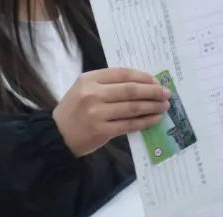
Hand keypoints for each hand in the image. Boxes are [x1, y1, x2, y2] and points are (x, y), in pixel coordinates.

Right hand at [53, 68, 170, 156]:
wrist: (56, 135)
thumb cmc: (73, 111)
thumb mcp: (83, 89)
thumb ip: (106, 84)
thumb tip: (141, 84)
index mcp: (89, 79)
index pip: (122, 74)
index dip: (142, 77)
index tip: (156, 81)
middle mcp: (92, 94)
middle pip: (130, 90)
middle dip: (152, 91)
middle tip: (166, 93)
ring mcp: (97, 113)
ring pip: (132, 107)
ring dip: (152, 106)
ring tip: (164, 106)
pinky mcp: (101, 131)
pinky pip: (128, 125)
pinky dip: (144, 122)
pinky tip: (154, 119)